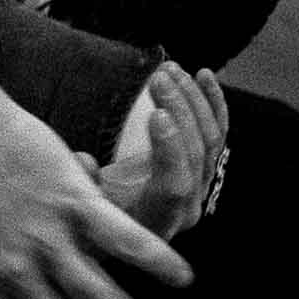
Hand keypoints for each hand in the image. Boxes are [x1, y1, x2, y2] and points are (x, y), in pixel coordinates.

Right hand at [81, 64, 228, 240]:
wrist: (111, 228)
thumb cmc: (92, 218)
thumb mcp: (80, 209)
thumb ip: (82, 187)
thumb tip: (86, 161)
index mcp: (157, 220)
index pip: (175, 186)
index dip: (170, 150)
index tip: (156, 114)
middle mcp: (186, 206)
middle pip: (197, 155)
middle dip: (180, 110)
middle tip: (158, 79)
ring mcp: (199, 186)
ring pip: (210, 138)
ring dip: (192, 99)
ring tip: (169, 70)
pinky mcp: (203, 167)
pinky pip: (218, 131)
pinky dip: (212, 102)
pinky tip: (203, 75)